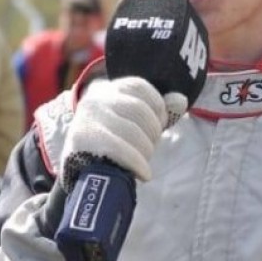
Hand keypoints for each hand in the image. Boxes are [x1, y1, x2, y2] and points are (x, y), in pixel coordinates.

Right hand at [62, 76, 181, 182]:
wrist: (80, 172)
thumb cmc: (113, 143)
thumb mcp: (133, 123)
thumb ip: (157, 111)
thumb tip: (180, 100)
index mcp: (107, 91)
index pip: (139, 86)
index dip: (157, 107)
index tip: (158, 125)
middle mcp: (95, 100)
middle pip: (140, 109)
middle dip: (153, 133)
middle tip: (149, 148)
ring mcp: (88, 119)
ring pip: (133, 132)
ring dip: (146, 152)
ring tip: (142, 162)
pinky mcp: (83, 140)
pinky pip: (122, 150)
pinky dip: (138, 164)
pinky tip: (144, 174)